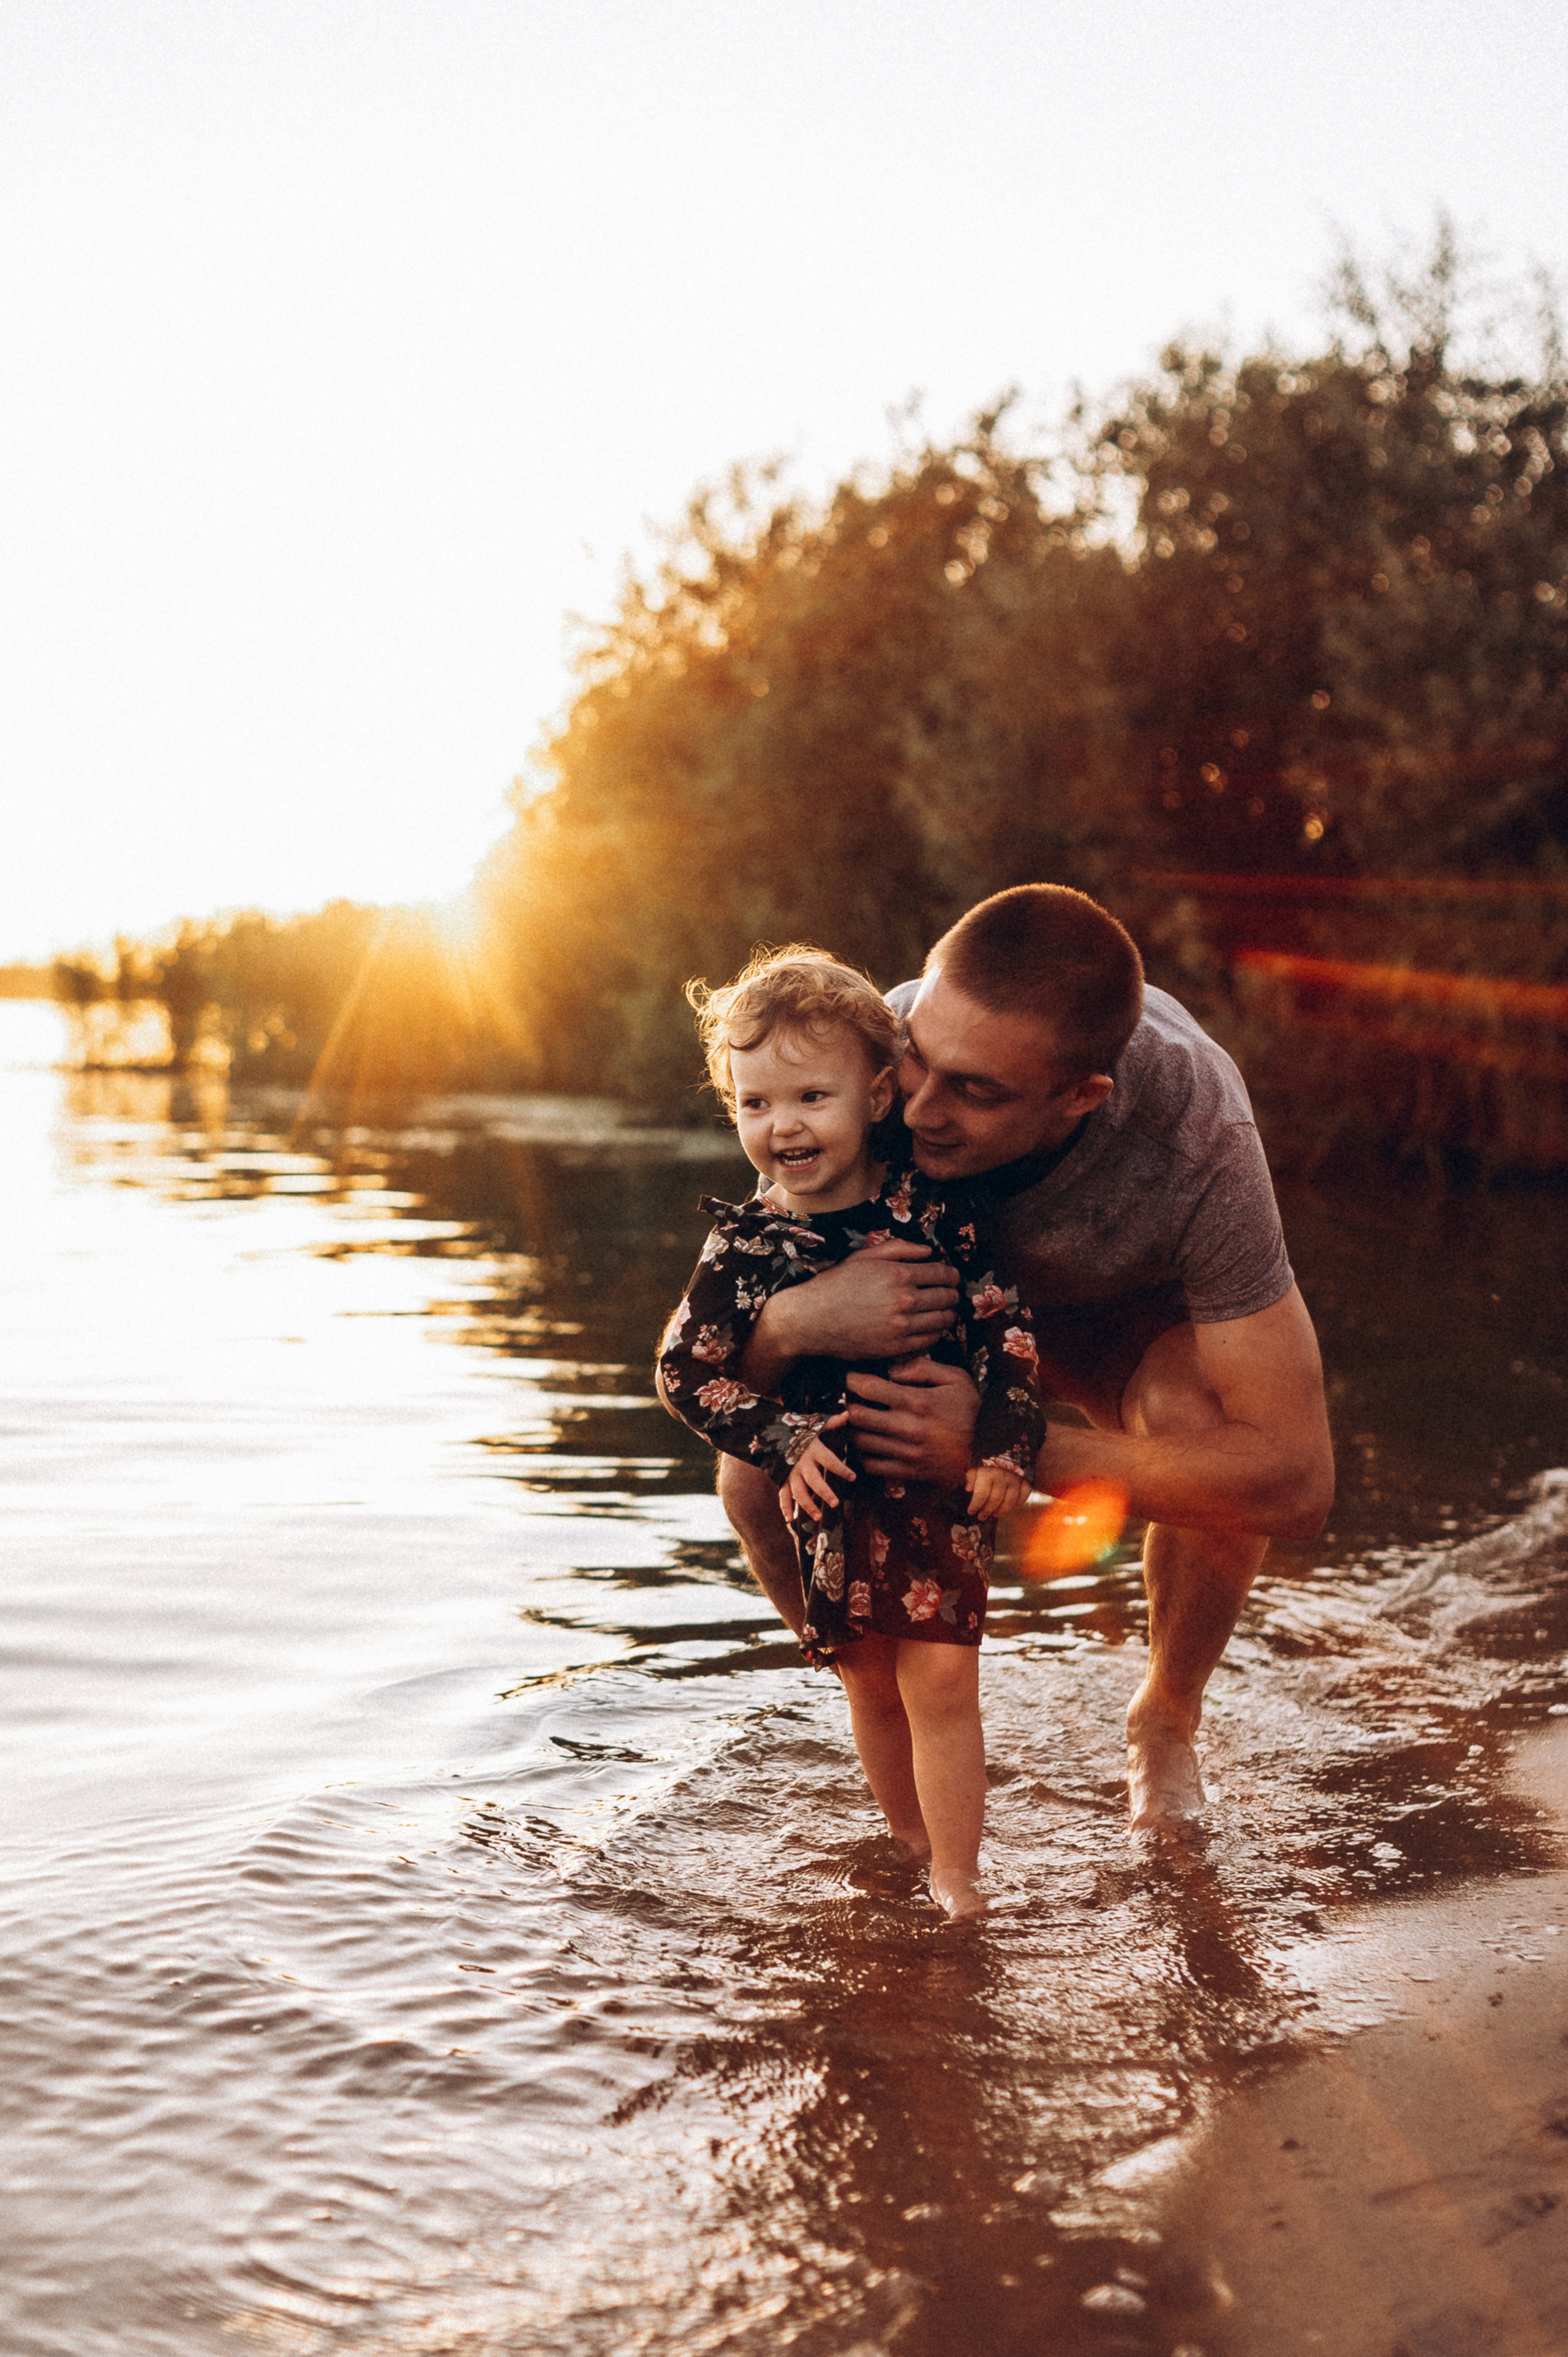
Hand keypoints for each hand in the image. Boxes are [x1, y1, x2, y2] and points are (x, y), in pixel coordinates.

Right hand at [740, 1238, 959, 1388]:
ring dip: (948, 1314)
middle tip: (950, 1294)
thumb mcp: (864, 1256)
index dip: (952, 1275)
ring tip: (944, 1311)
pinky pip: (930, 1340)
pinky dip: (935, 1332)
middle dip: (952, 1294)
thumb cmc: (836, 1284)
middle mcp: (905, 1300)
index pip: (943, 1274)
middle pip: (947, 1297)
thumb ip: (899, 1249)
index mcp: (899, 1274)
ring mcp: (902, 1326)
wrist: (811, 1318)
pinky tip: (930, 1327)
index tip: (951, 1277)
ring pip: (943, 1320)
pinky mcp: (896, 1347)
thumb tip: (929, 1250)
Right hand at [779, 1414, 854, 1522]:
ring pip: (799, 1492)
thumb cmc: (797, 1430)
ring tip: (818, 1516)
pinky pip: (783, 1495)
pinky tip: (790, 1519)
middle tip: (835, 1503)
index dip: (841, 1468)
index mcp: (813, 1449)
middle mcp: (802, 1463)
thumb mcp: (814, 1425)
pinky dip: (785, 1507)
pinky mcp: (782, 1479)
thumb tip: (848, 1413)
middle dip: (824, 1492)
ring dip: (808, 1505)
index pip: (830, 1460)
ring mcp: (790, 1473)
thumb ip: (831, 1422)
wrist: (768, 1431)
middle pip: (814, 1480)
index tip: (853, 1477)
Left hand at [845, 1357, 977, 1485]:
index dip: (853, 1380)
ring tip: (860, 1420)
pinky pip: (870, 1465)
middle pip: (856, 1415)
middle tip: (853, 1399)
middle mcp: (907, 1428)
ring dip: (854, 1428)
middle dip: (849, 1404)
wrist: (985, 1453)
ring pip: (859, 1440)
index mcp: (917, 1402)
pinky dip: (863, 1454)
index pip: (869, 1388)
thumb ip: (923, 1367)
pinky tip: (870, 1443)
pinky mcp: (906, 1471)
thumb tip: (891, 1371)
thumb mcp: (956, 1379)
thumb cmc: (968, 1411)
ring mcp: (905, 1452)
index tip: (851, 1378)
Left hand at [965, 1462, 1031, 1520]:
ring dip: (1002, 1510)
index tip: (971, 1512)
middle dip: (987, 1510)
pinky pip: (1023, 1497)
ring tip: (994, 1514)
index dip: (976, 1505)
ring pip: (1010, 1501)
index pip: (982, 1493)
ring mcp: (1015, 1480)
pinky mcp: (1024, 1483)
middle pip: (996, 1499)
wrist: (1005, 1460)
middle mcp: (1002, 1477)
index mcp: (988, 1474)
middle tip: (981, 1516)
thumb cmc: (987, 1469)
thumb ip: (970, 1478)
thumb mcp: (975, 1470)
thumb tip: (968, 1488)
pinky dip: (1018, 1504)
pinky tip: (1009, 1507)